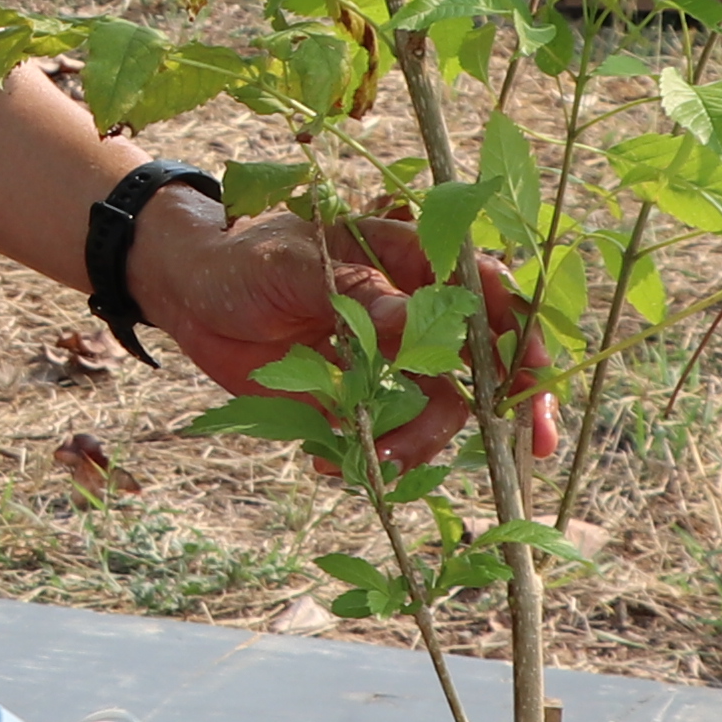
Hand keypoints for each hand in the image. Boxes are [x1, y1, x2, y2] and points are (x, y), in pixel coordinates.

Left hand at [124, 186, 564, 475]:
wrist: (189, 296)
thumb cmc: (241, 261)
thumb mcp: (292, 269)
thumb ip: (356, 294)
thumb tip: (417, 322)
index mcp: (407, 259)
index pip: (483, 289)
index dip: (519, 328)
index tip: (533, 372)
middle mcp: (411, 311)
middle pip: (484, 357)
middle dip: (512, 399)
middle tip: (528, 444)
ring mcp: (388, 359)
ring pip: (441, 407)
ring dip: (422, 442)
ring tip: (373, 456)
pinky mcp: (358, 399)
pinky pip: (389, 438)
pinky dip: (373, 460)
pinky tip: (326, 462)